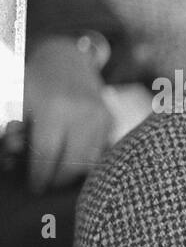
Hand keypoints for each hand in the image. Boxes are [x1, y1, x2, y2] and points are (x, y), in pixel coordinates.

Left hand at [23, 36, 113, 192]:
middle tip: (46, 185)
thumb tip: (11, 160)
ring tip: (60, 175)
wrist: (67, 60)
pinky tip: (75, 160)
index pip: (47, 155)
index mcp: (55, 109)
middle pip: (72, 164)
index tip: (34, 187)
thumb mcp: (16, 101)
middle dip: (57, 180)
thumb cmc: (35, 82)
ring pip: (91, 162)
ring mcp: (101, 118)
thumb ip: (13, 132)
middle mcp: (83, 114)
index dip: (39, 176)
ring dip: (75, 175)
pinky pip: (102, 152)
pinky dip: (88, 161)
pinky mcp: (111, 121)